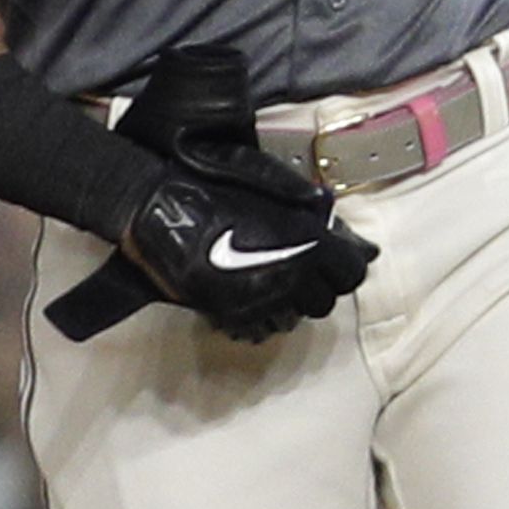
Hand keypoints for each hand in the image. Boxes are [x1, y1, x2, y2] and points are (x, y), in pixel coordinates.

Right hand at [116, 157, 375, 340]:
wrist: (157, 207)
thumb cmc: (213, 184)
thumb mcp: (271, 180)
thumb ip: (309, 206)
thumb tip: (341, 225)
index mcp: (308, 240)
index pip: (351, 273)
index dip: (343, 267)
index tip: (330, 260)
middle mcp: (291, 276)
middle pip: (325, 303)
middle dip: (316, 288)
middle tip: (299, 270)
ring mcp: (260, 300)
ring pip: (294, 320)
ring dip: (289, 305)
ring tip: (273, 285)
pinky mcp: (230, 314)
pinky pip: (261, 328)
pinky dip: (260, 317)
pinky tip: (250, 297)